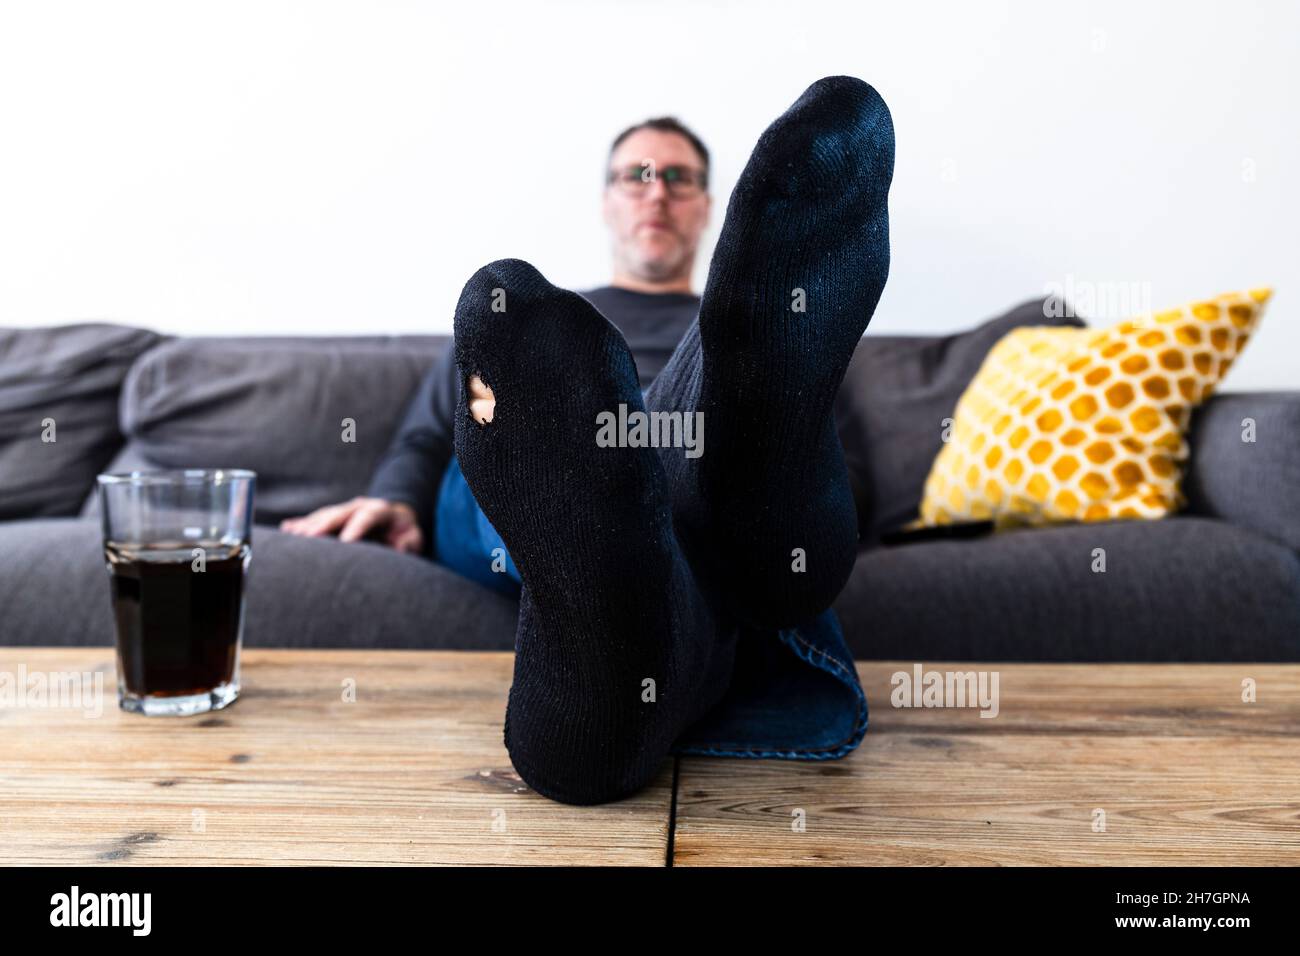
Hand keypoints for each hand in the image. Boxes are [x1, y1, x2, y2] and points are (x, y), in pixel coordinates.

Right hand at [279, 496, 423, 554]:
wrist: (396, 519)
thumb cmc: (405, 533)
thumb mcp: (414, 537)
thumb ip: (409, 542)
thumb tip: (398, 548)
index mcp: (380, 510)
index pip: (367, 516)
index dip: (356, 528)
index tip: (346, 542)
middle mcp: (358, 506)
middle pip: (339, 513)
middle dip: (323, 525)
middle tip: (308, 539)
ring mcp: (344, 510)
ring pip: (324, 515)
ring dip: (308, 526)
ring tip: (292, 538)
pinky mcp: (333, 517)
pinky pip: (315, 520)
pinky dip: (301, 525)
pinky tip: (286, 530)